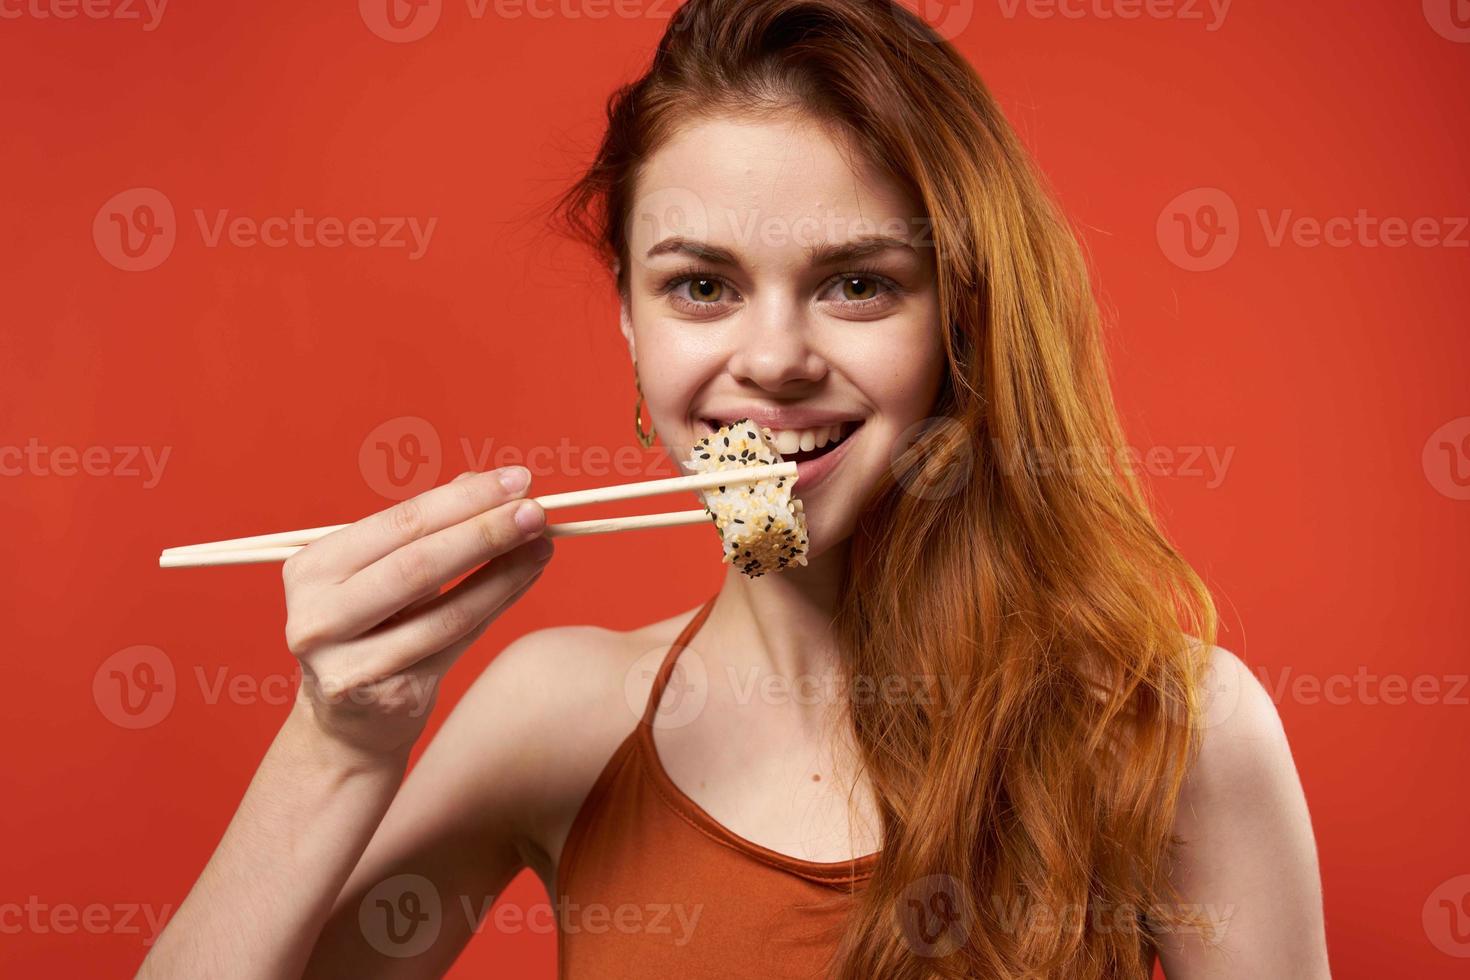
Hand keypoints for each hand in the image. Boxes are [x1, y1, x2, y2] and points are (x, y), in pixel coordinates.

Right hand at [280, 466, 551, 757]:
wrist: (346, 721)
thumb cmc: (370, 627)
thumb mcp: (380, 570)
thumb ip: (425, 527)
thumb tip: (483, 480)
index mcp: (311, 569)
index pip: (399, 523)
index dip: (464, 499)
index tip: (518, 480)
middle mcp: (318, 617)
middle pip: (419, 565)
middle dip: (486, 532)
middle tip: (538, 511)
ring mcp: (348, 663)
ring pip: (446, 612)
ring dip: (505, 573)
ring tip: (544, 545)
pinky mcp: (387, 696)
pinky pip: (458, 643)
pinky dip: (498, 604)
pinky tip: (526, 578)